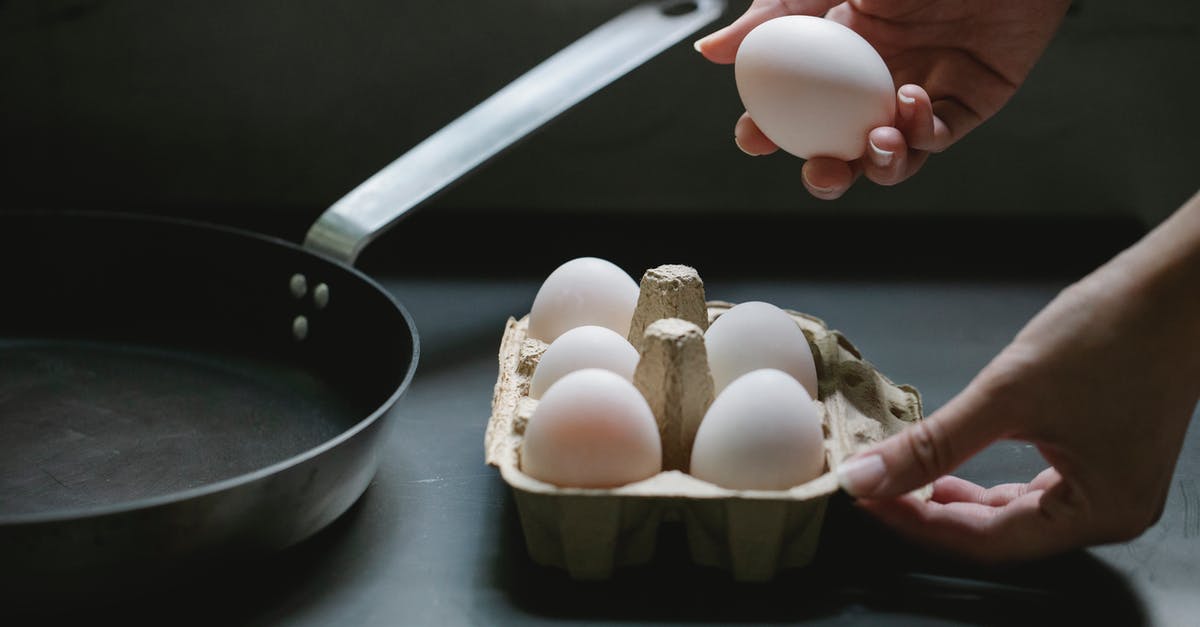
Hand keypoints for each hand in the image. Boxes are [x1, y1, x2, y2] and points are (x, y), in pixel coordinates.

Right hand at [695, 0, 1070, 198]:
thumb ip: (774, 15)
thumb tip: (709, 52)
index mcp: (838, 49)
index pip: (793, 106)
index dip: (769, 129)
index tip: (754, 137)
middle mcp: (875, 79)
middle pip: (840, 148)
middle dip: (826, 175)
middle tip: (822, 171)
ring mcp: (921, 93)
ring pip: (889, 156)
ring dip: (877, 163)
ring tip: (876, 140)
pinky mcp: (971, 102)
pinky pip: (939, 137)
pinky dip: (921, 134)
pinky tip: (912, 102)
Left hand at [836, 190, 1199, 562]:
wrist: (1180, 285)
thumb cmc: (1116, 332)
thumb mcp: (1008, 393)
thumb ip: (933, 444)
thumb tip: (867, 477)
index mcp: (1100, 513)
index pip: (984, 541)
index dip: (915, 522)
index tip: (864, 498)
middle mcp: (1110, 512)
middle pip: (997, 533)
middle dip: (930, 511)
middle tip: (874, 488)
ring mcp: (1110, 486)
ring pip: (1013, 513)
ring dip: (955, 497)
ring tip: (902, 477)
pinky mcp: (1103, 457)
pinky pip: (1033, 487)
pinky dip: (986, 479)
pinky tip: (950, 464)